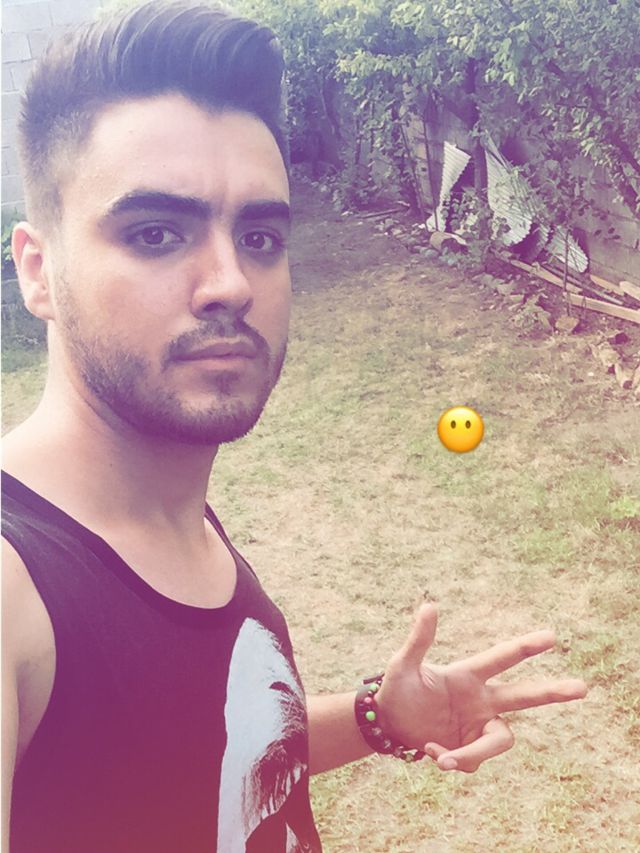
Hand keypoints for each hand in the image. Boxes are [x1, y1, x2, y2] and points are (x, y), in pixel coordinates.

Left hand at [375, 604, 586, 772]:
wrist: (389, 724)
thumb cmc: (397, 688)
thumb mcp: (402, 665)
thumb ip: (419, 640)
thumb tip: (429, 605)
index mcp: (468, 675)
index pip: (502, 658)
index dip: (526, 647)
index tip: (551, 636)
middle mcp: (481, 699)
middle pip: (525, 696)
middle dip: (553, 692)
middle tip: (583, 688)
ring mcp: (479, 725)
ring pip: (501, 741)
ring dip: (475, 753)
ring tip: (443, 758)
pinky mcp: (471, 749)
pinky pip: (474, 760)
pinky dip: (454, 759)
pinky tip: (432, 752)